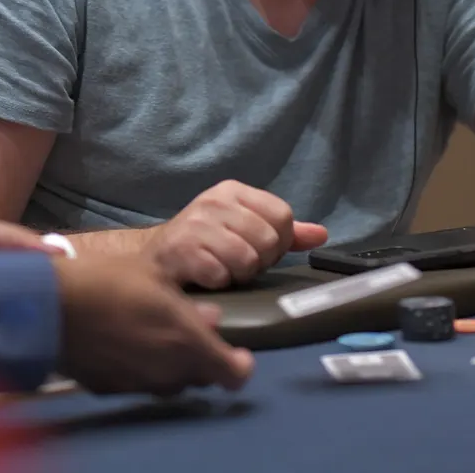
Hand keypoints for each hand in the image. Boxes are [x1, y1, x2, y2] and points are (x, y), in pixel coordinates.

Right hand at [53, 253, 253, 396]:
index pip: (233, 375)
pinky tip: (128, 347)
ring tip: (160, 339)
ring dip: (175, 366)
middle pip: (202, 379)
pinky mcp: (110, 390)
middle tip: (194, 334)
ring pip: (171, 385)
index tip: (238, 352)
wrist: (51, 304)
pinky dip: (143, 370)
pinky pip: (139, 385)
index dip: (240, 366)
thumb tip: (213, 317)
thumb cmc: (110, 280)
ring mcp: (138, 385)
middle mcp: (168, 372)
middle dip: (205, 360)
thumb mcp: (158, 277)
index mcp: (187, 343)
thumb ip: (192, 304)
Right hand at [143, 180, 328, 288]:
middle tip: (239, 265)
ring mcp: (195, 224)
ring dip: (238, 275)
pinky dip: (218, 283)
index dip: (279, 242)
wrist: (152, 259)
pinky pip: (221, 275)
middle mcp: (214, 201)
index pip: (283, 216)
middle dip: (259, 262)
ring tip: (223, 270)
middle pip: (268, 239)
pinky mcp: (180, 250)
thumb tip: (321, 235)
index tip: (260, 251)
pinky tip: (205, 277)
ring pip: (247, 259)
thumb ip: (283, 232)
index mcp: (233, 191)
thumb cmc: (203, 245)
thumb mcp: (243, 229)